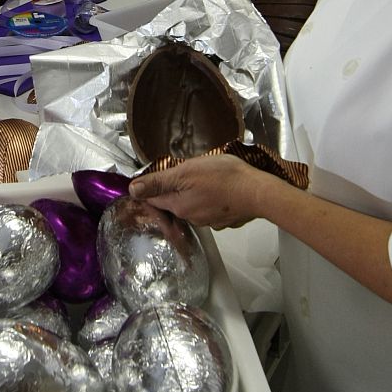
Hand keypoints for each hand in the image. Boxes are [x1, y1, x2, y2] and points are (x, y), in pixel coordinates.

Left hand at [130, 154, 271, 229]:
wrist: (259, 192)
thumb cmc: (224, 178)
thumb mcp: (186, 172)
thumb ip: (159, 181)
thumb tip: (133, 190)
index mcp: (177, 205)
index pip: (153, 198)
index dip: (150, 186)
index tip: (154, 174)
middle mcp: (190, 217)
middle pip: (172, 202)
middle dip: (173, 188)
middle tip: (183, 170)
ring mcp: (208, 220)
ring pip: (191, 205)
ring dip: (191, 193)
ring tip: (203, 176)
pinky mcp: (223, 219)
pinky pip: (209, 208)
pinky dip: (209, 198)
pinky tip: (217, 187)